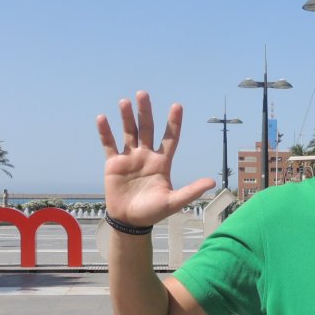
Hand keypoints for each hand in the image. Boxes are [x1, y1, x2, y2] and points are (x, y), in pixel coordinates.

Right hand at [97, 91, 215, 227]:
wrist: (129, 221)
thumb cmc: (153, 212)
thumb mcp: (174, 202)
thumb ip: (191, 191)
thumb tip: (212, 182)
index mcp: (162, 162)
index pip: (170, 138)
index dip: (173, 123)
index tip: (177, 106)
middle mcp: (147, 156)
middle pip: (147, 129)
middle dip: (145, 112)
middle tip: (143, 94)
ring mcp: (130, 158)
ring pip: (129, 132)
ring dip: (127, 117)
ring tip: (124, 102)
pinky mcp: (113, 164)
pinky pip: (109, 144)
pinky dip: (105, 132)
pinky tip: (102, 118)